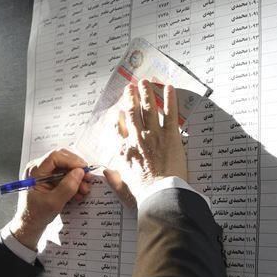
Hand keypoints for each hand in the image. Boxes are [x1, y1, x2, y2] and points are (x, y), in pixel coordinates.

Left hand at [9, 149, 92, 249]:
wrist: (29, 224)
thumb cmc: (36, 214)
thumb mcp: (54, 203)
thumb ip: (67, 187)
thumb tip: (79, 172)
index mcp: (34, 172)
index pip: (55, 157)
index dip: (71, 161)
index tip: (83, 169)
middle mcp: (38, 168)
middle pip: (62, 159)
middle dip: (76, 169)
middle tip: (88, 179)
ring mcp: (43, 173)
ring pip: (65, 167)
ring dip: (77, 177)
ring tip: (84, 189)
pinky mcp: (49, 179)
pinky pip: (64, 175)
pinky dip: (73, 183)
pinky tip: (78, 193)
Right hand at [103, 80, 187, 207]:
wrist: (160, 195)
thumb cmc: (142, 195)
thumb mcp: (122, 188)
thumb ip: (114, 178)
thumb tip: (106, 171)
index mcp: (125, 151)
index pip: (118, 129)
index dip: (118, 118)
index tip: (118, 111)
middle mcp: (137, 139)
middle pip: (132, 113)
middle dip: (130, 97)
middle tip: (130, 87)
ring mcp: (154, 135)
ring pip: (148, 108)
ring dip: (146, 93)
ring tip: (145, 81)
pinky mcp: (171, 136)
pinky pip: (170, 113)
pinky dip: (169, 99)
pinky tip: (168, 87)